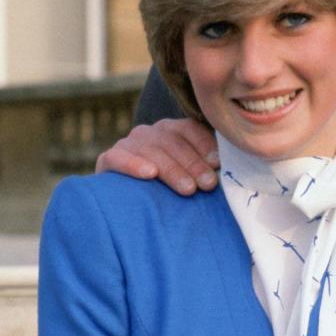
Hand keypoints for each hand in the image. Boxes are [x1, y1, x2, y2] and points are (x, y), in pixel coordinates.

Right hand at [95, 118, 219, 194]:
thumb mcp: (189, 177)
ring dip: (171, 169)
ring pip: (151, 150)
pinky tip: (149, 174)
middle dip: (193, 164)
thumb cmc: (169, 192)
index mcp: (172, 131)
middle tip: (208, 184)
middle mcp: (150, 133)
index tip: (218, 164)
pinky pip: (118, 158)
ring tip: (188, 188)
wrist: (128, 206)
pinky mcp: (108, 159)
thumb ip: (206, 169)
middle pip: (173, 141)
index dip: (204, 145)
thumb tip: (228, 171)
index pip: (190, 129)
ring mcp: (128, 144)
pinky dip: (133, 165)